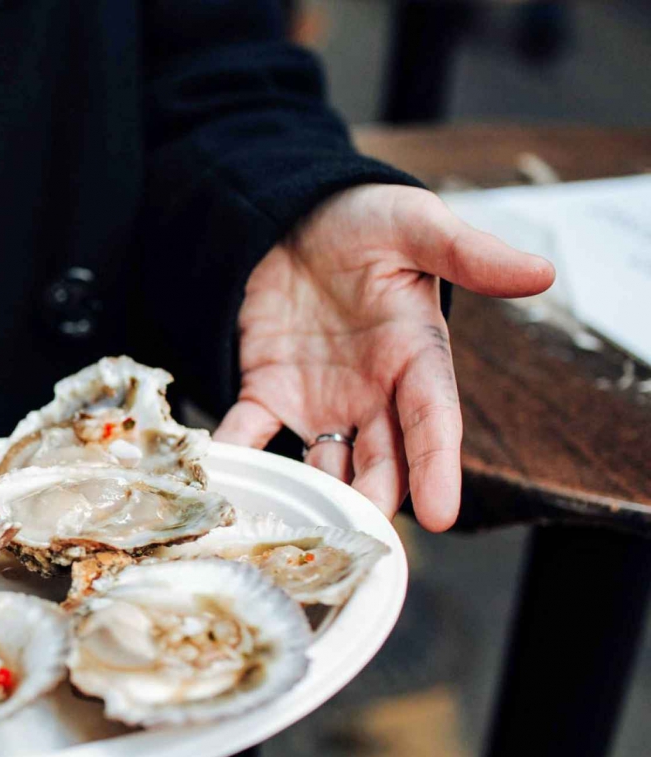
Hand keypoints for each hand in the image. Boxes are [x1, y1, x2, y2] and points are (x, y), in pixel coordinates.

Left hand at [215, 183, 554, 530]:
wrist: (297, 210)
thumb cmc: (366, 218)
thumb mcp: (416, 226)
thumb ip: (468, 254)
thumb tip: (540, 272)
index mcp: (416, 358)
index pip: (434, 422)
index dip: (437, 468)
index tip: (440, 514)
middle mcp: (372, 393)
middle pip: (379, 461)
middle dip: (372, 500)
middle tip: (360, 538)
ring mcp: (319, 398)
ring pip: (322, 464)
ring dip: (314, 496)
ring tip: (300, 531)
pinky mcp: (267, 390)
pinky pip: (251, 431)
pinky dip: (238, 453)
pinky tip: (225, 474)